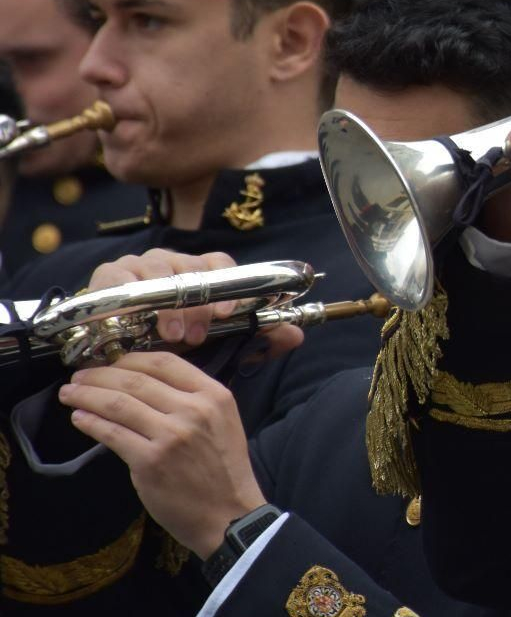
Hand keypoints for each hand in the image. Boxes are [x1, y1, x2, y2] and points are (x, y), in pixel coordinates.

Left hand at [58, 351, 266, 556]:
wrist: (229, 515)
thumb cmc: (223, 470)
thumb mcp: (221, 422)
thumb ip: (191, 400)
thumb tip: (143, 385)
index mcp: (214, 395)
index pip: (164, 362)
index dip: (129, 359)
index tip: (109, 363)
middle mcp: (194, 409)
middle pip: (135, 380)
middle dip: (99, 375)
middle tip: (78, 377)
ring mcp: (171, 435)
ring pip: (118, 404)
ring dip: (86, 395)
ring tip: (69, 394)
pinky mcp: (151, 461)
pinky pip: (112, 434)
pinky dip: (90, 423)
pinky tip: (79, 418)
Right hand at [86, 249, 302, 359]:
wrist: (119, 354)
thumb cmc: (173, 341)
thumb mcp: (216, 342)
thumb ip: (256, 337)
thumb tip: (295, 335)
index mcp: (199, 271)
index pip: (219, 264)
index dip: (226, 285)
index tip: (227, 313)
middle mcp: (172, 262)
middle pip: (190, 270)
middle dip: (197, 305)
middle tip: (198, 336)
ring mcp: (140, 264)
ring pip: (158, 273)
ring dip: (167, 305)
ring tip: (173, 335)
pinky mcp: (109, 275)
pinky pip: (118, 278)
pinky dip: (127, 295)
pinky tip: (133, 318)